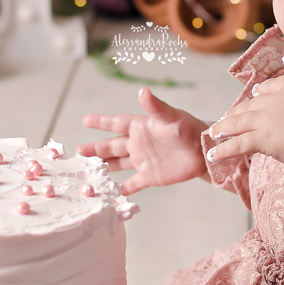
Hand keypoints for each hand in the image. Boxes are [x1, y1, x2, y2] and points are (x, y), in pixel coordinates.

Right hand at [79, 87, 208, 194]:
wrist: (205, 151)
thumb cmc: (190, 128)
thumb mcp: (171, 117)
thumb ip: (155, 106)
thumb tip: (142, 91)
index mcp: (141, 127)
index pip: (116, 123)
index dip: (101, 122)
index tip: (85, 120)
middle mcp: (139, 143)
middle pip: (112, 146)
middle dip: (95, 148)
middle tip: (78, 152)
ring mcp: (144, 160)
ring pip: (118, 163)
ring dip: (105, 165)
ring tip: (88, 169)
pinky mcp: (151, 176)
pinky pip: (133, 183)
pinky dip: (123, 188)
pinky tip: (112, 193)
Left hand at [207, 73, 283, 171]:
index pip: (269, 87)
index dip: (260, 93)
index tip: (255, 96)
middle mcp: (274, 100)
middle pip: (249, 104)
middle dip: (236, 111)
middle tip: (227, 117)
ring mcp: (266, 119)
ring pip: (238, 122)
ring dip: (223, 127)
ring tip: (213, 132)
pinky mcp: (263, 139)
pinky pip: (238, 144)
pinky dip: (224, 149)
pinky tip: (213, 153)